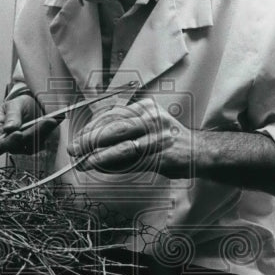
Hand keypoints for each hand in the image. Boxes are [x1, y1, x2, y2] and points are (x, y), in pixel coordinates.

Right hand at [0, 94, 58, 154]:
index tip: (18, 133)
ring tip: (49, 120)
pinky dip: (46, 133)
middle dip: (28, 135)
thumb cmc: (18, 105)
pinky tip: (51, 122)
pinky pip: (40, 144)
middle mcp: (8, 141)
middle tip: (39, 123)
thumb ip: (11, 115)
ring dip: (40, 133)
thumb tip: (9, 128)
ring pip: (30, 147)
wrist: (31, 105)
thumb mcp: (13, 104)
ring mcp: (21, 145)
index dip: (6, 144)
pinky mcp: (33, 145)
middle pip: (15, 147)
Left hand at [67, 98, 195, 177]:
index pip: (112, 114)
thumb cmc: (168, 142)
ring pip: (120, 142)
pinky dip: (112, 163)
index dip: (92, 126)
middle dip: (89, 139)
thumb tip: (90, 144)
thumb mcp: (147, 127)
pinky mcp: (160, 153)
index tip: (78, 136)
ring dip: (97, 154)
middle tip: (74, 149)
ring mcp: (157, 135)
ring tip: (82, 161)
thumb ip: (122, 133)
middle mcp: (151, 118)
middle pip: (114, 126)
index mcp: (146, 107)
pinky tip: (99, 167)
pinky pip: (131, 159)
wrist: (200, 152)